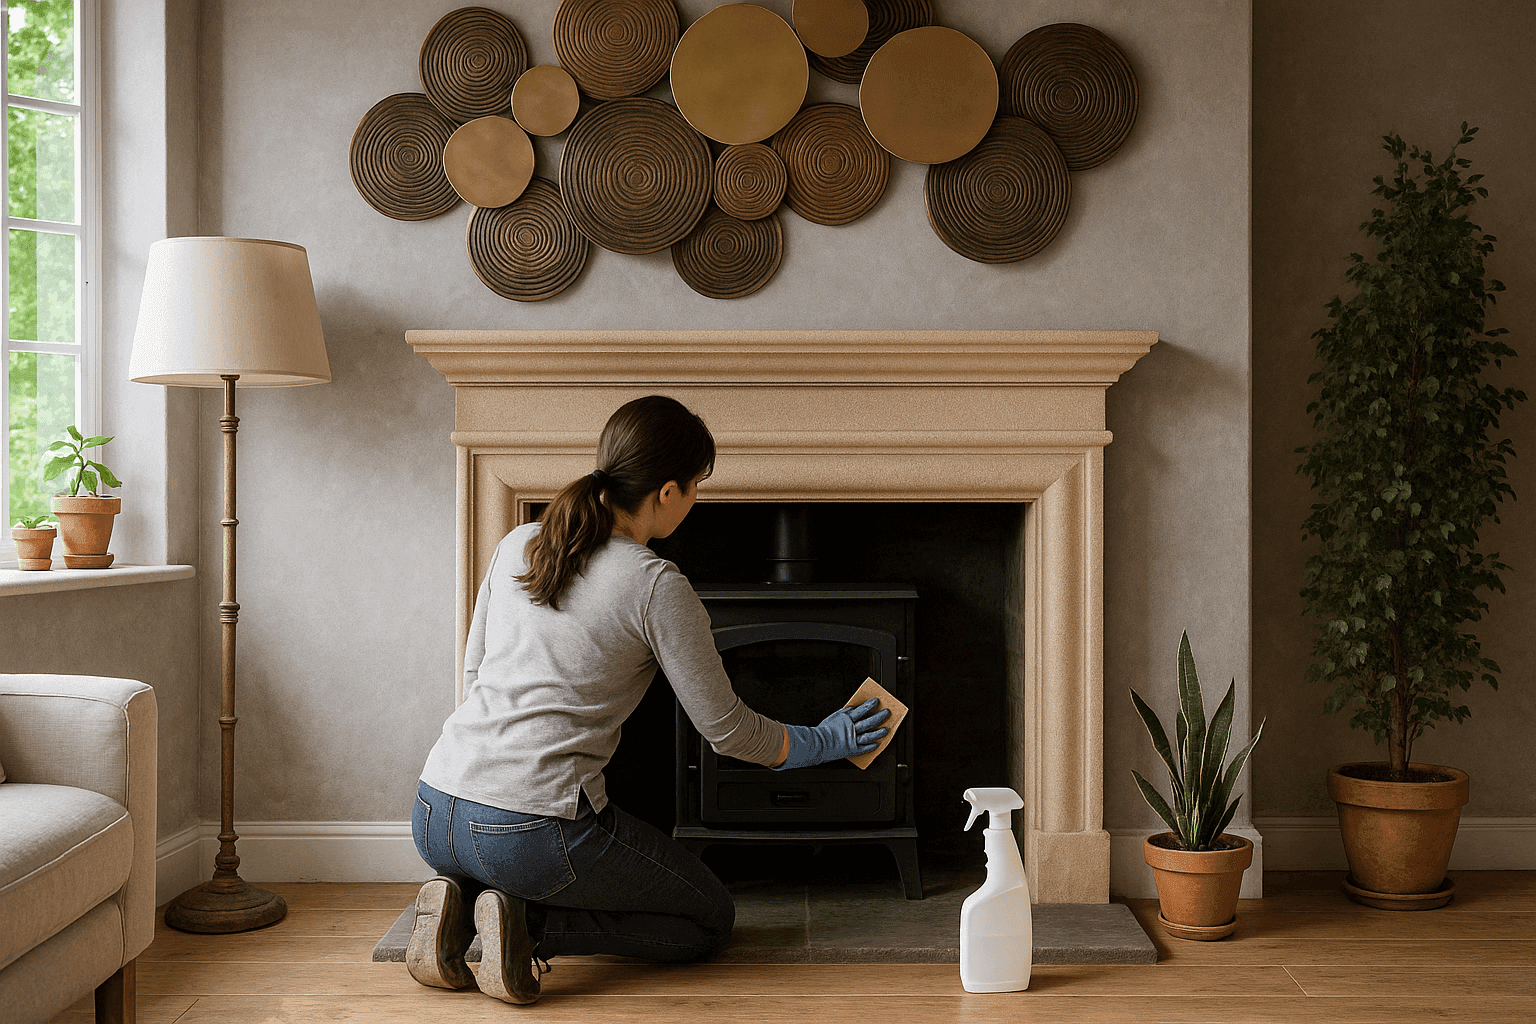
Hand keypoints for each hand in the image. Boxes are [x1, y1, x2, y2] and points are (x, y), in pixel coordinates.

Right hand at [774, 697, 891, 770]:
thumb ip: (843, 713)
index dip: (869, 705)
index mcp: (845, 719)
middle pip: (868, 721)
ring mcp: (852, 739)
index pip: (860, 710)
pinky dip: (871, 746)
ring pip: (869, 734)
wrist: (817, 744)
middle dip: (879, 716)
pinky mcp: (852, 749)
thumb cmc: (822, 731)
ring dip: (879, 732)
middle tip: (887, 712)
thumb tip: (852, 708)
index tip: (876, 701)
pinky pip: (864, 748)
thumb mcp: (832, 718)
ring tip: (886, 729)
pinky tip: (877, 744)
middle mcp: (851, 728)